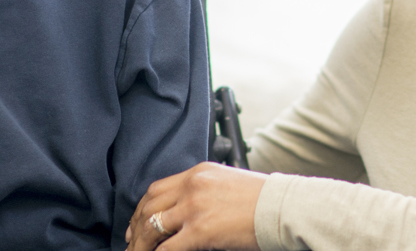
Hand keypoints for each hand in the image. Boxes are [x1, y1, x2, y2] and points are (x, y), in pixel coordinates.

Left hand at [125, 162, 266, 250]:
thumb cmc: (264, 200)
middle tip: (131, 243)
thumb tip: (189, 212)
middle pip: (149, 207)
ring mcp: (194, 207)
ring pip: (152, 227)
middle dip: (136, 227)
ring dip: (141, 245)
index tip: (136, 224)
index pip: (158, 189)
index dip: (142, 209)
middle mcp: (192, 186)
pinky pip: (167, 248)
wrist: (284, 208)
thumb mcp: (228, 184)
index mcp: (198, 173)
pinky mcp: (200, 230)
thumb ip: (206, 192)